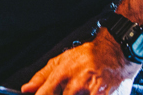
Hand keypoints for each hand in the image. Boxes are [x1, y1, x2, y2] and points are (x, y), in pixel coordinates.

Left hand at [21, 31, 138, 94]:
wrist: (117, 51)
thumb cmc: (87, 56)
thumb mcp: (62, 60)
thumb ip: (42, 76)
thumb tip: (26, 89)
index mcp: (63, 72)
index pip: (45, 94)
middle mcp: (77, 82)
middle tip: (69, 90)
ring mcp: (92, 90)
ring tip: (80, 89)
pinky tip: (89, 92)